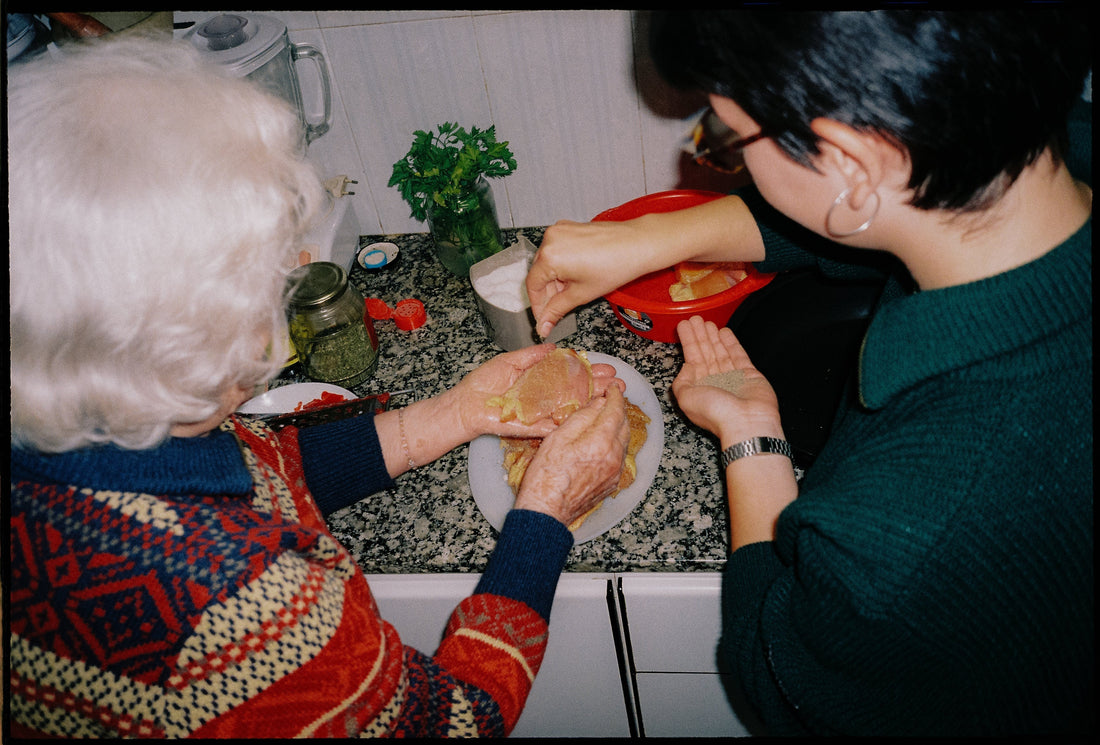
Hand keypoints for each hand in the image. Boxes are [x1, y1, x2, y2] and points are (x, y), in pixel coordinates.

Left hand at [448, 344, 624, 439]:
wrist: (466, 406)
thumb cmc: (483, 383)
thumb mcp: (510, 361)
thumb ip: (533, 356)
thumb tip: (555, 347)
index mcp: (539, 380)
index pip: (570, 374)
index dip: (588, 370)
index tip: (605, 367)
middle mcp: (544, 397)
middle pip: (576, 391)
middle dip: (597, 385)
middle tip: (616, 381)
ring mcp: (541, 413)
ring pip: (571, 407)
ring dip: (592, 402)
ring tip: (611, 395)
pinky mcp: (534, 427)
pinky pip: (556, 424)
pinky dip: (572, 419)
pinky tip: (590, 412)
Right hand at [514, 385, 629, 526]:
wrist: (547, 512)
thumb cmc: (546, 476)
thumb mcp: (557, 438)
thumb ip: (581, 418)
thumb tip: (598, 403)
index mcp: (601, 442)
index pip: (615, 411)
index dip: (615, 396)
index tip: (613, 388)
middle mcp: (614, 456)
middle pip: (624, 425)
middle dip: (619, 410)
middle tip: (610, 400)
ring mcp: (615, 472)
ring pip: (624, 442)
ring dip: (618, 427)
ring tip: (607, 418)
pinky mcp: (612, 483)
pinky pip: (619, 457)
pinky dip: (615, 444)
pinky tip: (604, 442)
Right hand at [527, 196, 766, 337]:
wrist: (639, 244)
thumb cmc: (615, 267)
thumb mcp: (581, 294)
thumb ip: (557, 310)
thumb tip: (542, 326)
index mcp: (549, 256)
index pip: (532, 285)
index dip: (537, 306)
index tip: (542, 319)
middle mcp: (550, 239)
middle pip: (539, 272)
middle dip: (547, 293)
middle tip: (557, 311)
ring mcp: (559, 230)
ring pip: (548, 262)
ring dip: (555, 280)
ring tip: (571, 293)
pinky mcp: (569, 226)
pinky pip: (558, 250)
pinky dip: (562, 265)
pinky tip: (576, 277)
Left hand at [672, 315, 783, 442]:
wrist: (746, 422)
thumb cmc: (716, 413)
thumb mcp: (686, 398)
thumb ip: (682, 381)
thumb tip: (686, 367)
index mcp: (698, 387)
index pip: (691, 358)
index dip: (687, 341)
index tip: (683, 325)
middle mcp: (714, 381)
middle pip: (705, 352)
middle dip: (699, 335)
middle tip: (695, 318)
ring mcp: (731, 377)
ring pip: (720, 351)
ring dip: (713, 336)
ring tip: (707, 321)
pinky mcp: (749, 374)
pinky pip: (738, 354)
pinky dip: (731, 343)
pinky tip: (724, 331)